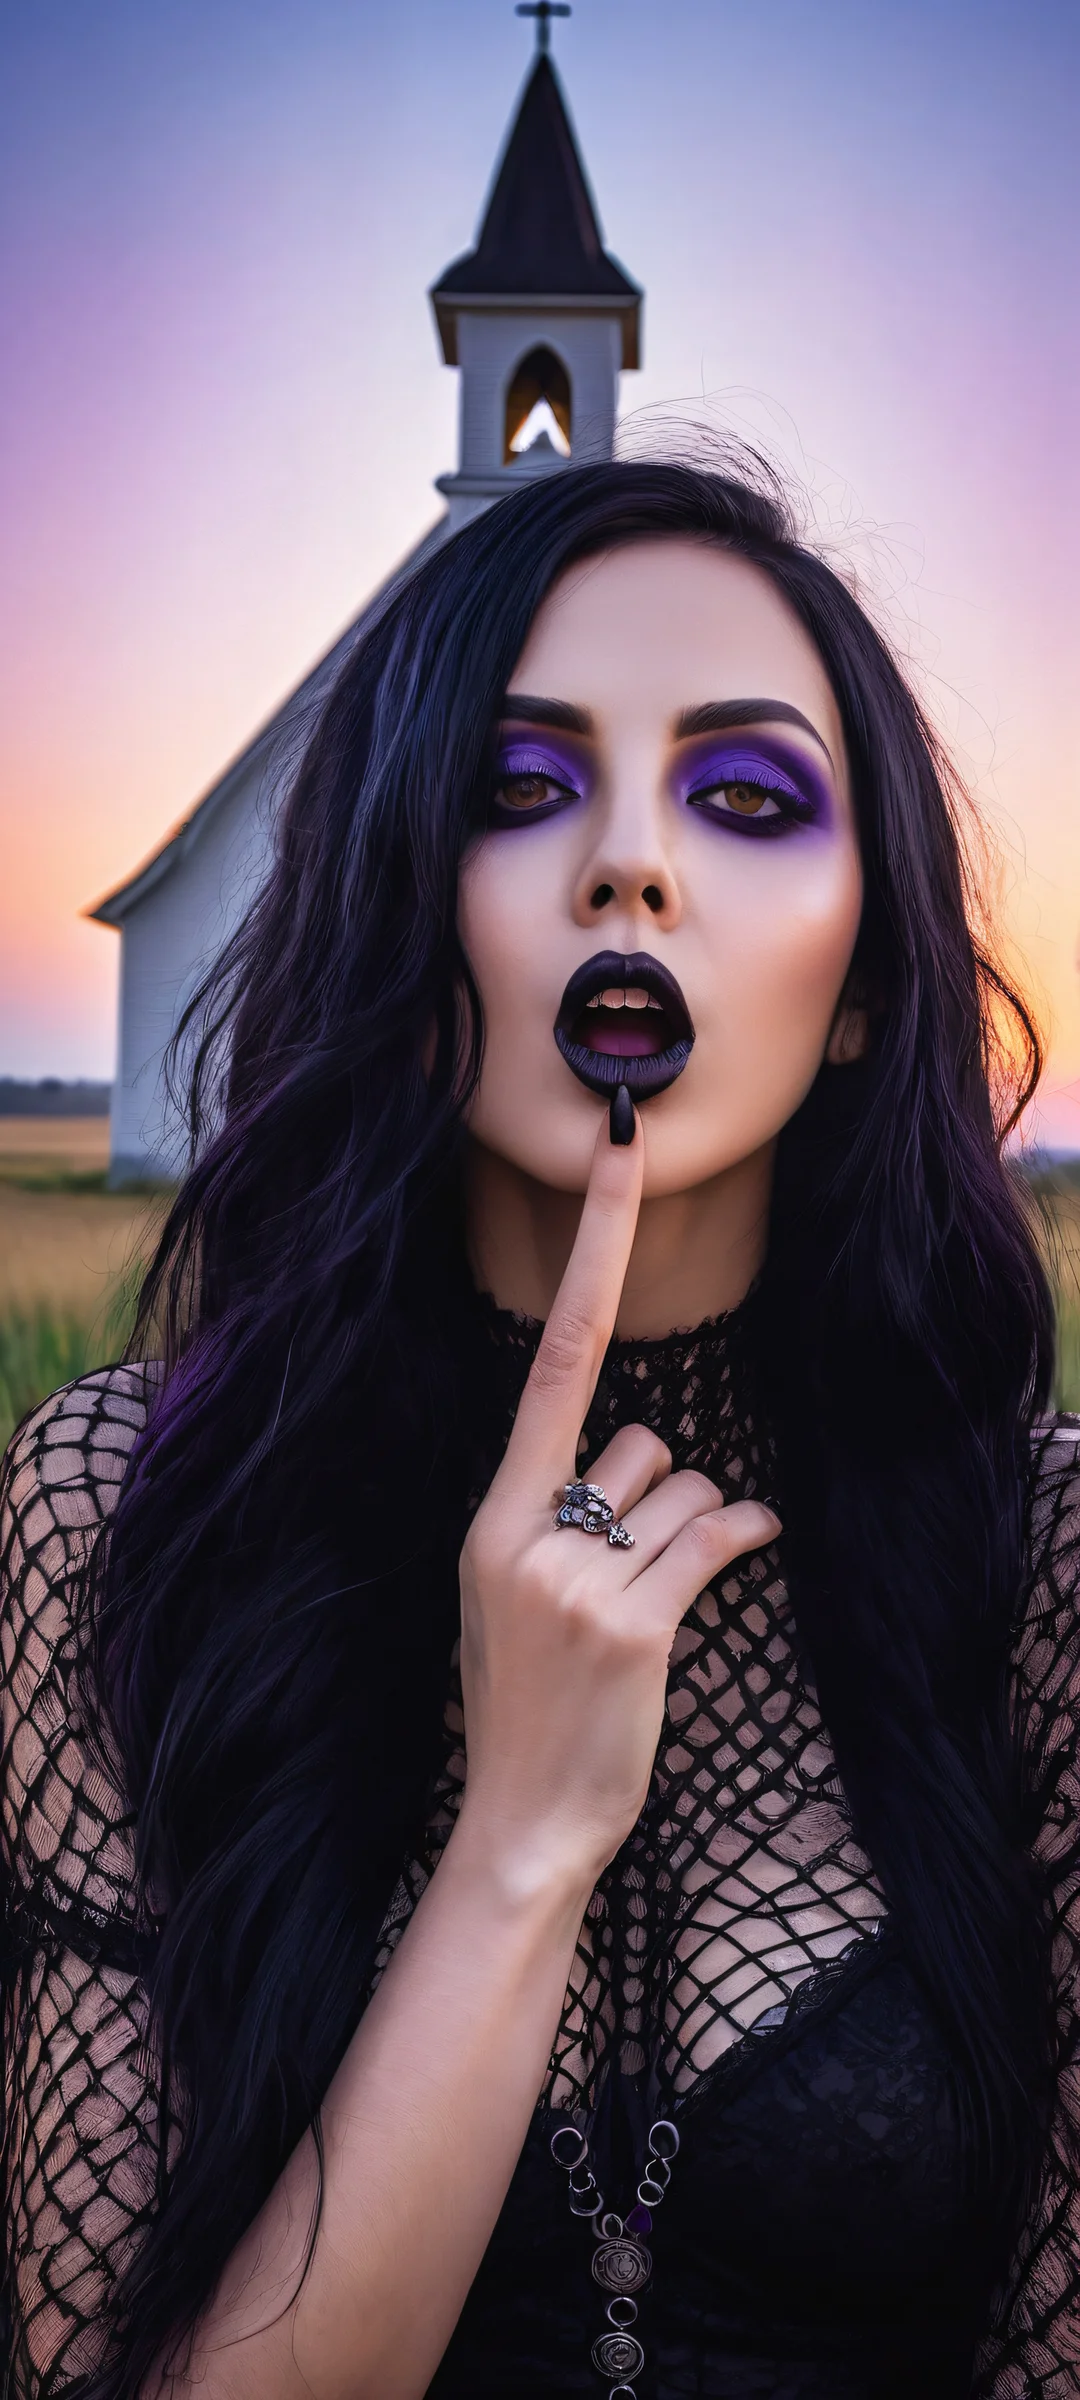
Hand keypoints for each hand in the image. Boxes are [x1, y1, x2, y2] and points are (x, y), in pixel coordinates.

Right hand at [457, 1106, 780, 1896]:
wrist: (519, 1824)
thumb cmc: (524, 1698)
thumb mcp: (510, 1589)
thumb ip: (564, 1508)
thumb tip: (661, 1458)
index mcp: (491, 1511)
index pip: (553, 1349)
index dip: (595, 1245)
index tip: (621, 1155)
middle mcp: (526, 1529)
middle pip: (647, 1437)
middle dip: (662, 1490)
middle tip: (628, 1571)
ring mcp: (578, 1578)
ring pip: (692, 1487)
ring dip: (698, 1530)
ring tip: (651, 1604)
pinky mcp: (636, 1624)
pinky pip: (720, 1538)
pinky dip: (744, 1540)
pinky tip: (745, 1553)